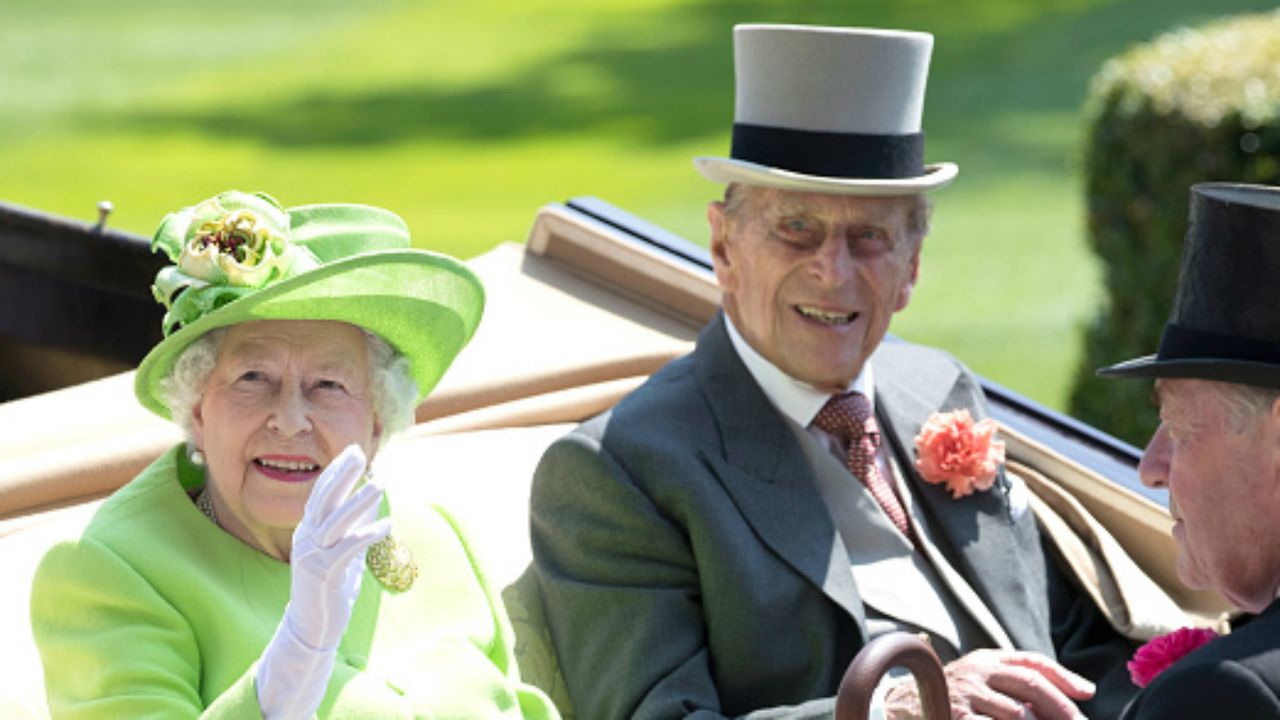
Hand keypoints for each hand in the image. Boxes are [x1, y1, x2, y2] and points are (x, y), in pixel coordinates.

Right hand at [257, 445, 389, 718]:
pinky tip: (386, 525)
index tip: (353, 450)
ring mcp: (311, 555)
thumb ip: (357, 524)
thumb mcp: (346, 549)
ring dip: (357, 502)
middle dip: (340, 475)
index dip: (337, 471)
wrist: (313, 624)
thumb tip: (373, 496)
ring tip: (379, 484)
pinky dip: (366, 535)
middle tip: (358, 453)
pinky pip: (346, 550)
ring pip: (334, 522)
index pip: (321, 493)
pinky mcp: (322, 574)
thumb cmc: (331, 585)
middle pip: (322, 499)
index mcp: (309, 529)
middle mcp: (306, 538)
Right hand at [885, 649, 1093, 719]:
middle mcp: (979, 670)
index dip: (1063, 677)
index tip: (1087, 694)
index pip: (1033, 662)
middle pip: (1032, 683)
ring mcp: (967, 693)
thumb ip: (1014, 687)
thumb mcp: (981, 683)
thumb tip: (1069, 697)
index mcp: (988, 659)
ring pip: (1018, 712)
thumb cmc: (952, 698)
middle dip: (1062, 708)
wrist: (901, 707)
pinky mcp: (955, 715)